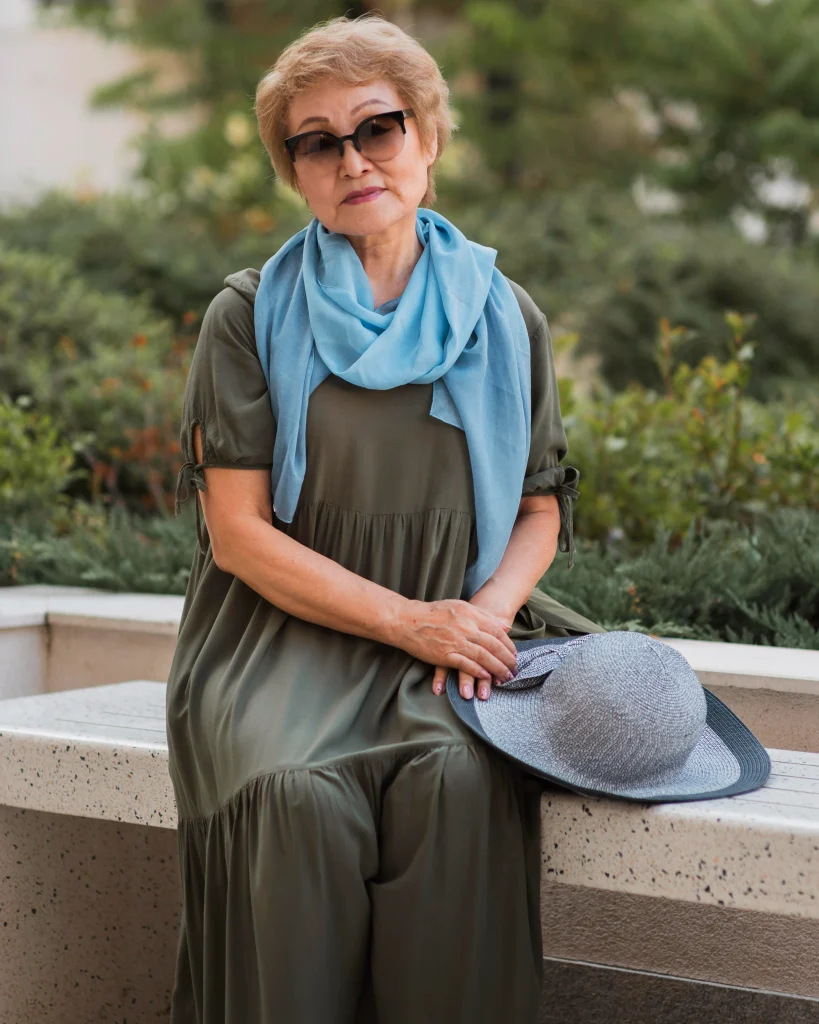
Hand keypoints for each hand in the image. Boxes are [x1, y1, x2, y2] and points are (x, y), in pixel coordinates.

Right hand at [392, 598, 517, 700]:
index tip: (514, 654)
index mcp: (470, 613)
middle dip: (507, 659)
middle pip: (493, 645)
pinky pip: (466, 664)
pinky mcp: (444, 654)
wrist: (407, 620)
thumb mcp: (459, 606)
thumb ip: (482, 615)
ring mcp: (455, 641)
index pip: (496, 630)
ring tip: (505, 677)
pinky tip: (486, 677)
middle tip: (515, 670)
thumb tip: (504, 626)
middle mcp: (465, 626)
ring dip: (497, 668)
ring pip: (483, 656)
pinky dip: (478, 671)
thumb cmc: (432, 613)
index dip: (508, 645)